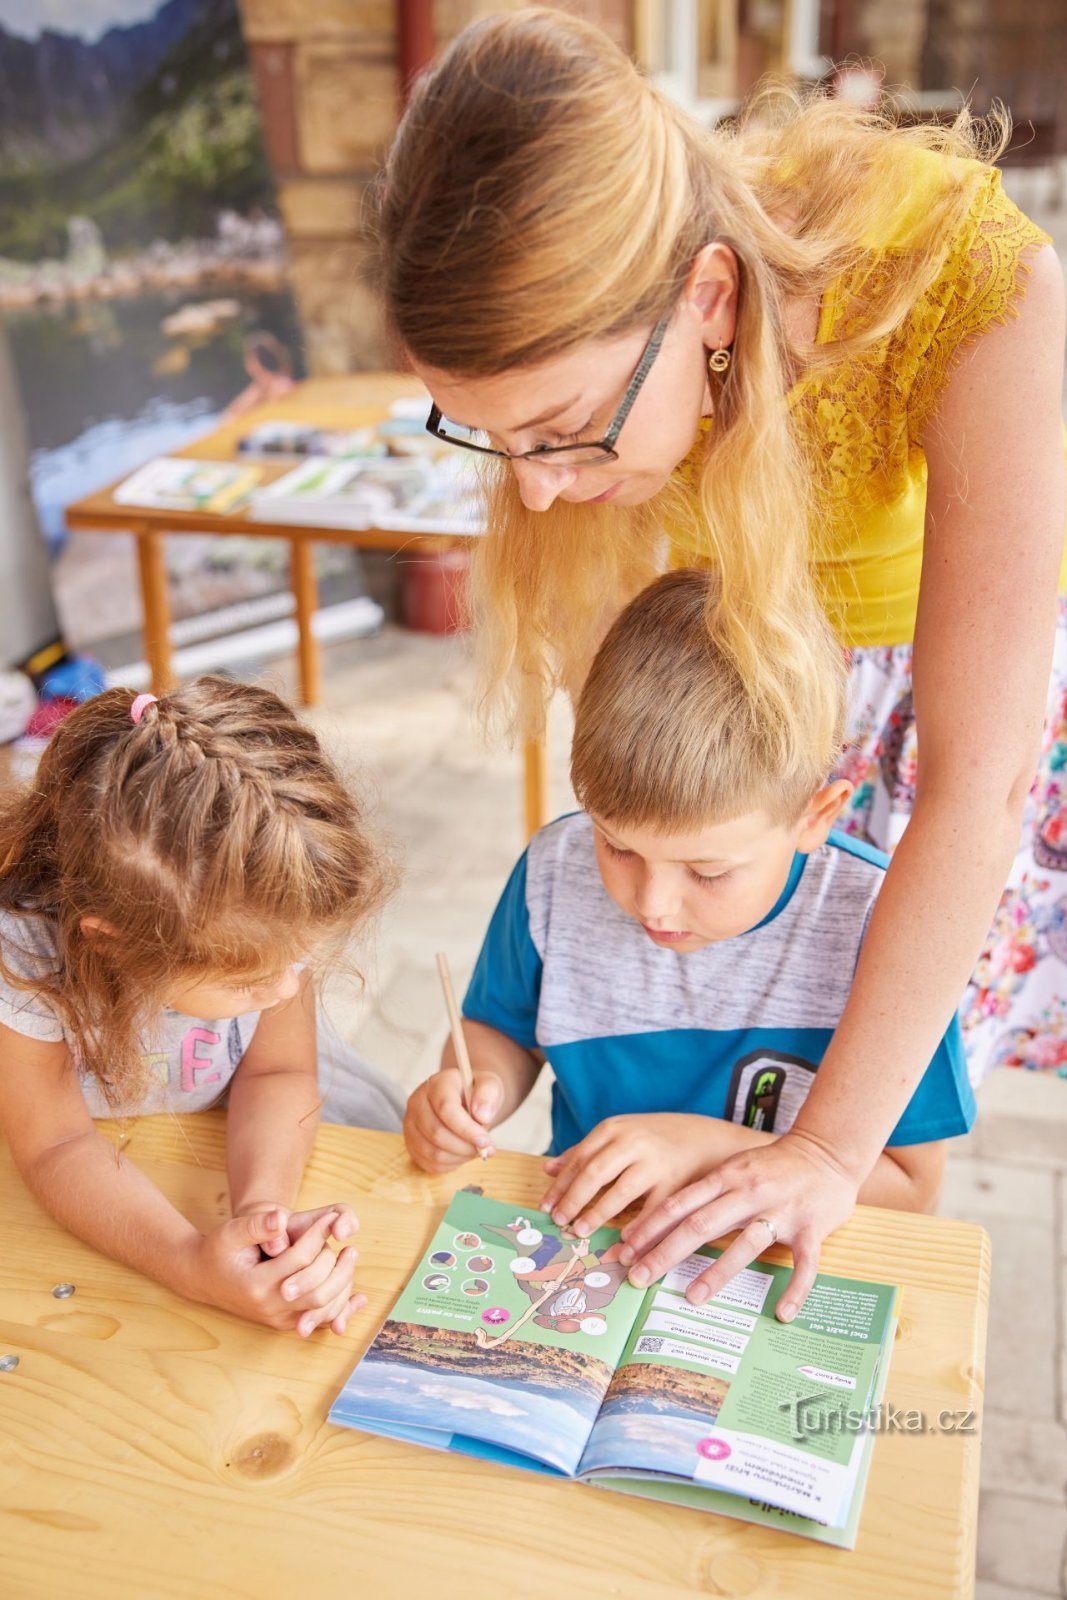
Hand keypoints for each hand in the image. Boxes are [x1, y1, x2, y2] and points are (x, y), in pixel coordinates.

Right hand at [191, 1207, 363, 1335]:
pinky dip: (340, 1309)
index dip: (318, 1236)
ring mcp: (278, 1318)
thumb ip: (257, 1225)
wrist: (203, 1277)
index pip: (300, 1260)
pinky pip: (318, 1320)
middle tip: (348, 1244)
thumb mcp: (232, 1232)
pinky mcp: (284, 1321)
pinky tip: (358, 1298)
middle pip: (318, 1291)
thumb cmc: (219, 1250)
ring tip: (350, 1257)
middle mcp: (269, 1307)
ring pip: (322, 1309)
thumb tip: (281, 1217)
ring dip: (342, 1285)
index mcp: (256, 1284)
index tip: (330, 1219)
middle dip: (337, 1265)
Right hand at [404, 1066, 503, 1170]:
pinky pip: (429, 1163)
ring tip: (475, 1150)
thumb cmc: (477, 1094)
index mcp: (437, 1083)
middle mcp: (417, 1102)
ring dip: (459, 1157)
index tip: (485, 1140)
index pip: (445, 1108)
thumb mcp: (490, 1086)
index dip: (466, 1128)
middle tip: (485, 1148)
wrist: (467, 1100)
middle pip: (437, 1133)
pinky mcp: (411, 1143)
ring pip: (433, 1152)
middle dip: (465, 1146)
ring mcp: (411, 1124)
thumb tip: (482, 1116)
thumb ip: (488, 1095)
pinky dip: (450, 1164)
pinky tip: (462, 1154)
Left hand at [539, 1115, 729, 1234]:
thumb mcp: (618, 1135)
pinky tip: (624, 1241)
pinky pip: (653, 1208)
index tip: (546, 1207)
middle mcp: (633, 1141)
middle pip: (595, 1173)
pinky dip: (638, 1227)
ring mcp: (656, 1161)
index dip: (561, 1185)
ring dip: (599, 1214)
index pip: (580, 1159)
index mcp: (614, 1129)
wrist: (704, 1138)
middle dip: (574, 1199)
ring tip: (581, 1231)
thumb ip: (584, 1151)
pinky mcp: (676, 1181)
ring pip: (621, 1191)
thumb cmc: (654, 1139)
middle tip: (560, 1222)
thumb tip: (548, 1169)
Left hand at [619, 1131, 859, 1321]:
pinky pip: (805, 1264)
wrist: (826, 1151)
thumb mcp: (733, 1169)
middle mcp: (749, 1192)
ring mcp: (781, 1210)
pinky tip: (782, 1313)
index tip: (624, 1249)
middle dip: (665, 1252)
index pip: (679, 1203)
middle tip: (638, 1278)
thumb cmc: (772, 1165)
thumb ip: (704, 1194)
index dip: (649, 1227)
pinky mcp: (812, 1228)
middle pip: (701, 1224)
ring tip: (692, 1298)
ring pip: (745, 1244)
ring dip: (717, 1273)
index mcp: (726, 1177)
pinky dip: (795, 1289)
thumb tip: (661, 1221)